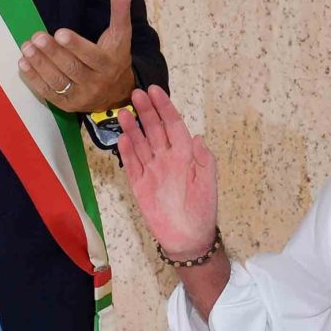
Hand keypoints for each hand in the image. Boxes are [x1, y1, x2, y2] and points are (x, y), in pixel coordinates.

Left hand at [19, 0, 136, 112]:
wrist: (117, 93)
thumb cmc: (115, 57)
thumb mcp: (121, 34)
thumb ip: (120, 10)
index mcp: (109, 64)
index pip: (92, 56)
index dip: (75, 45)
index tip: (59, 32)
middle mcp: (96, 83)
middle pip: (72, 68)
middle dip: (52, 53)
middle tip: (36, 37)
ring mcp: (81, 96)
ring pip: (58, 81)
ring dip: (39, 64)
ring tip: (26, 47)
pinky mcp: (68, 105)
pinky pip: (49, 93)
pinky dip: (34, 79)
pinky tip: (23, 63)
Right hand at [116, 86, 217, 258]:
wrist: (188, 239)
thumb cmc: (203, 210)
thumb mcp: (208, 182)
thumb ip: (204, 159)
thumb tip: (197, 137)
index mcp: (185, 154)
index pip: (173, 125)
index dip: (164, 107)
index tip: (155, 91)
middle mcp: (167, 158)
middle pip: (154, 129)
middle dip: (146, 111)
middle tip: (136, 94)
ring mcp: (152, 171)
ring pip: (140, 143)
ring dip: (133, 128)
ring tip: (124, 112)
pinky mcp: (139, 185)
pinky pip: (132, 165)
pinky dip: (127, 151)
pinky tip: (122, 138)